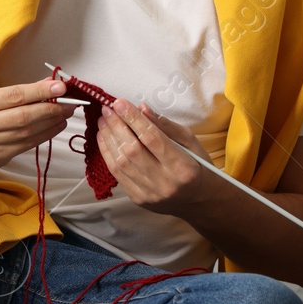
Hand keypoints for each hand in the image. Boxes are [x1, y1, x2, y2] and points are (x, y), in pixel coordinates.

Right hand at [0, 79, 77, 171]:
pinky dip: (45, 135)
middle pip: (23, 116)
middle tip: (68, 103)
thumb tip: (51, 85)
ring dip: (51, 123)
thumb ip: (21, 92)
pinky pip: (27, 145)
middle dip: (50, 109)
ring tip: (64, 114)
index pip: (14, 95)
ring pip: (27, 133)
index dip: (39, 92)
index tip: (60, 87)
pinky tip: (54, 127)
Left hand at [98, 99, 213, 215]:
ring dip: (109, 138)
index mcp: (183, 167)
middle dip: (116, 126)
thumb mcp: (190, 141)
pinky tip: (104, 139)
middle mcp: (165, 183)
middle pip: (133, 150)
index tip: (120, 103)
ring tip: (103, 121)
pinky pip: (117, 174)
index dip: (133, 119)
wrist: (199, 200)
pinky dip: (108, 154)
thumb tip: (142, 109)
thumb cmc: (197, 166)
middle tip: (107, 109)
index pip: (152, 138)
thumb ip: (165, 125)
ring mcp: (150, 193)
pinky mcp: (138, 199)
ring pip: (121, 162)